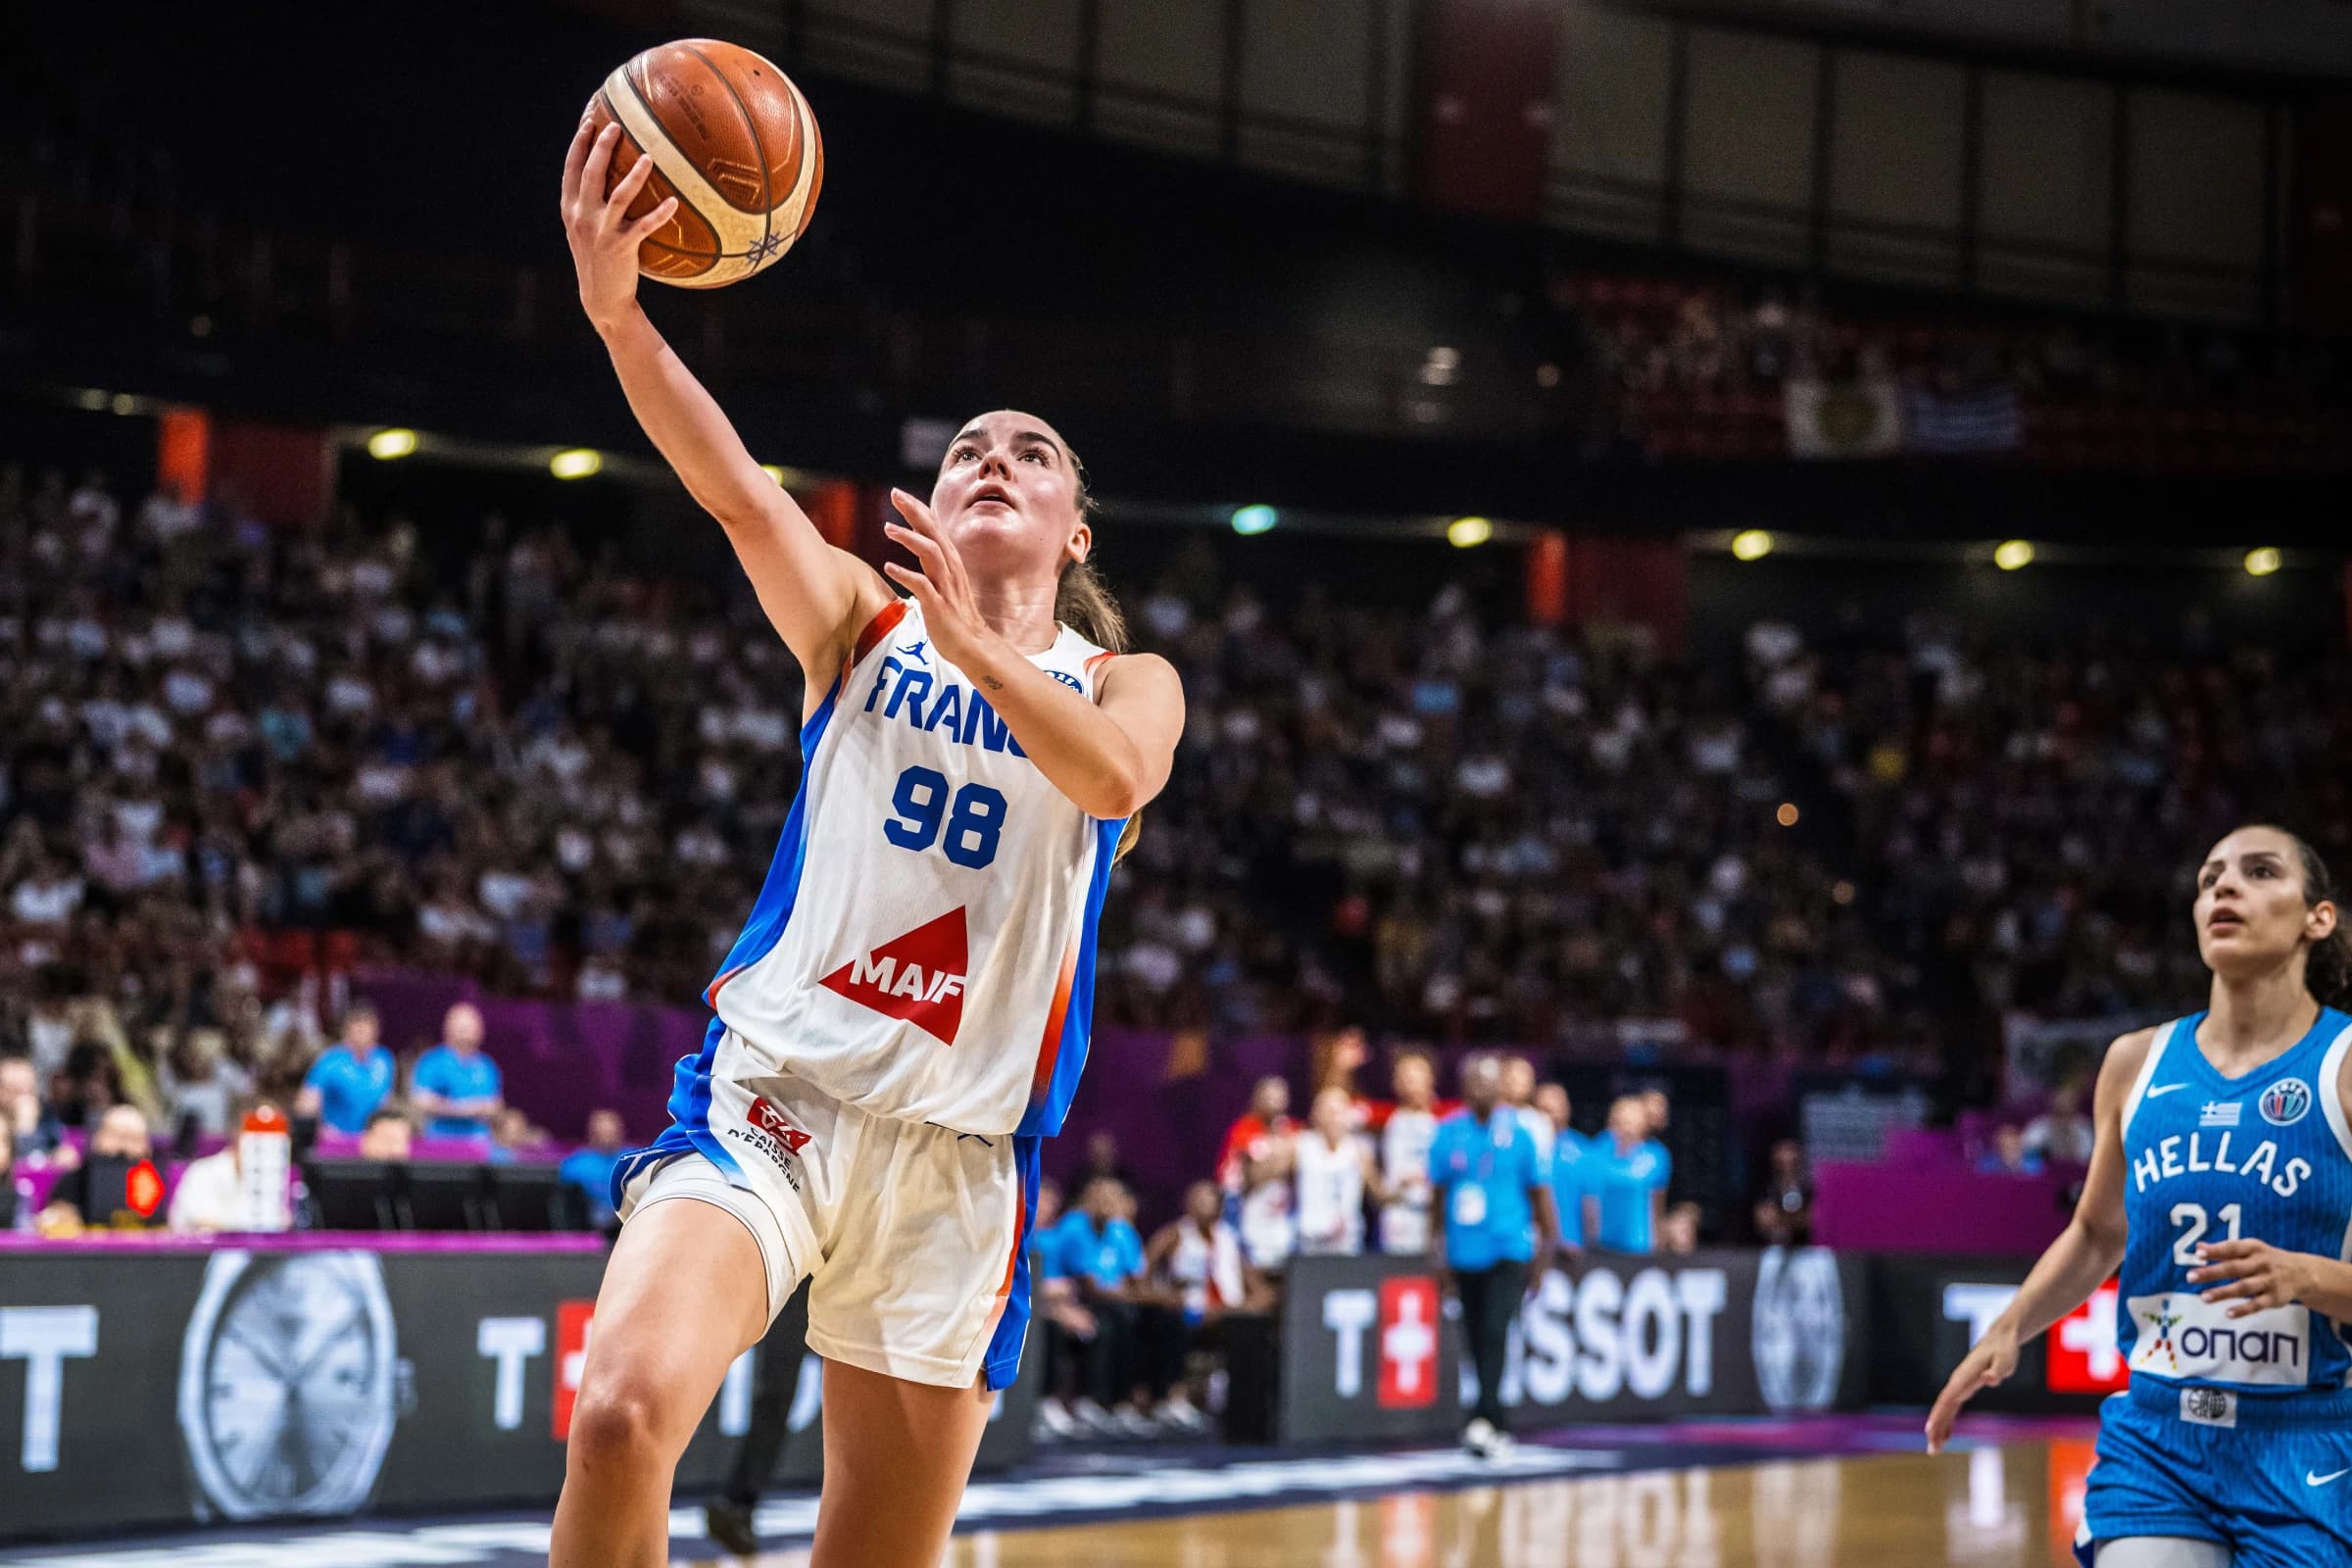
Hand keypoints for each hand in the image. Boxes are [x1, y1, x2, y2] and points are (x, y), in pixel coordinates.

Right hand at [560, 118, 678, 332]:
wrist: (601, 299)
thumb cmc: (599, 261)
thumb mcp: (586, 231)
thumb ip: (591, 206)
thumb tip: (610, 179)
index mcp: (571, 209)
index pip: (571, 169)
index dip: (579, 144)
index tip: (588, 122)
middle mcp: (582, 216)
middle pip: (591, 173)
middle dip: (601, 147)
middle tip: (616, 126)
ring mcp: (600, 231)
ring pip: (617, 195)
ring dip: (633, 175)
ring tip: (648, 156)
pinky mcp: (620, 247)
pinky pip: (644, 226)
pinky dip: (659, 213)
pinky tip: (673, 202)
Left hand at [882, 489, 1007, 675]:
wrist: (973, 645)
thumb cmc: (955, 615)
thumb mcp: (945, 582)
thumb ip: (935, 563)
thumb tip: (921, 547)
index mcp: (950, 562)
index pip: (934, 528)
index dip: (918, 509)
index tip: (900, 494)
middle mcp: (950, 569)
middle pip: (933, 532)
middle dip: (914, 512)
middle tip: (895, 494)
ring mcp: (946, 586)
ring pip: (930, 553)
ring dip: (909, 539)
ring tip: (887, 528)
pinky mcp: (939, 605)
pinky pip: (922, 585)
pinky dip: (905, 574)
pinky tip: (888, 567)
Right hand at [1925, 1325, 2017, 1453]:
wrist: (2000, 1339)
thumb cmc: (2004, 1350)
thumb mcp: (2004, 1360)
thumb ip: (1997, 1370)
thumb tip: (1989, 1379)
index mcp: (1963, 1377)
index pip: (1947, 1400)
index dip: (1938, 1416)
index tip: (1929, 1432)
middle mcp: (1957, 1382)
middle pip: (1942, 1408)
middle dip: (1935, 1428)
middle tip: (1932, 1450)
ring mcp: (1959, 1385)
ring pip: (1944, 1409)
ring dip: (1938, 1428)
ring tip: (1935, 1448)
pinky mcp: (1964, 1388)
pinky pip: (1952, 1408)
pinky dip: (1947, 1422)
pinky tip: (1946, 1436)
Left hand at [2190, 1238, 2313, 1316]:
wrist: (2304, 1273)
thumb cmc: (2266, 1259)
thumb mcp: (2250, 1249)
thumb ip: (2224, 1250)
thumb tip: (2198, 1248)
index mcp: (2254, 1249)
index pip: (2232, 1248)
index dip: (2216, 1251)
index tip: (2198, 1255)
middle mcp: (2262, 1264)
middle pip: (2234, 1268)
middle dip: (2212, 1273)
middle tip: (2190, 1277)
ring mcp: (2269, 1281)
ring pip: (2244, 1287)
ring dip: (2223, 1292)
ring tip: (2203, 1297)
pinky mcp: (2275, 1298)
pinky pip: (2257, 1304)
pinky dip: (2243, 1309)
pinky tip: (2228, 1313)